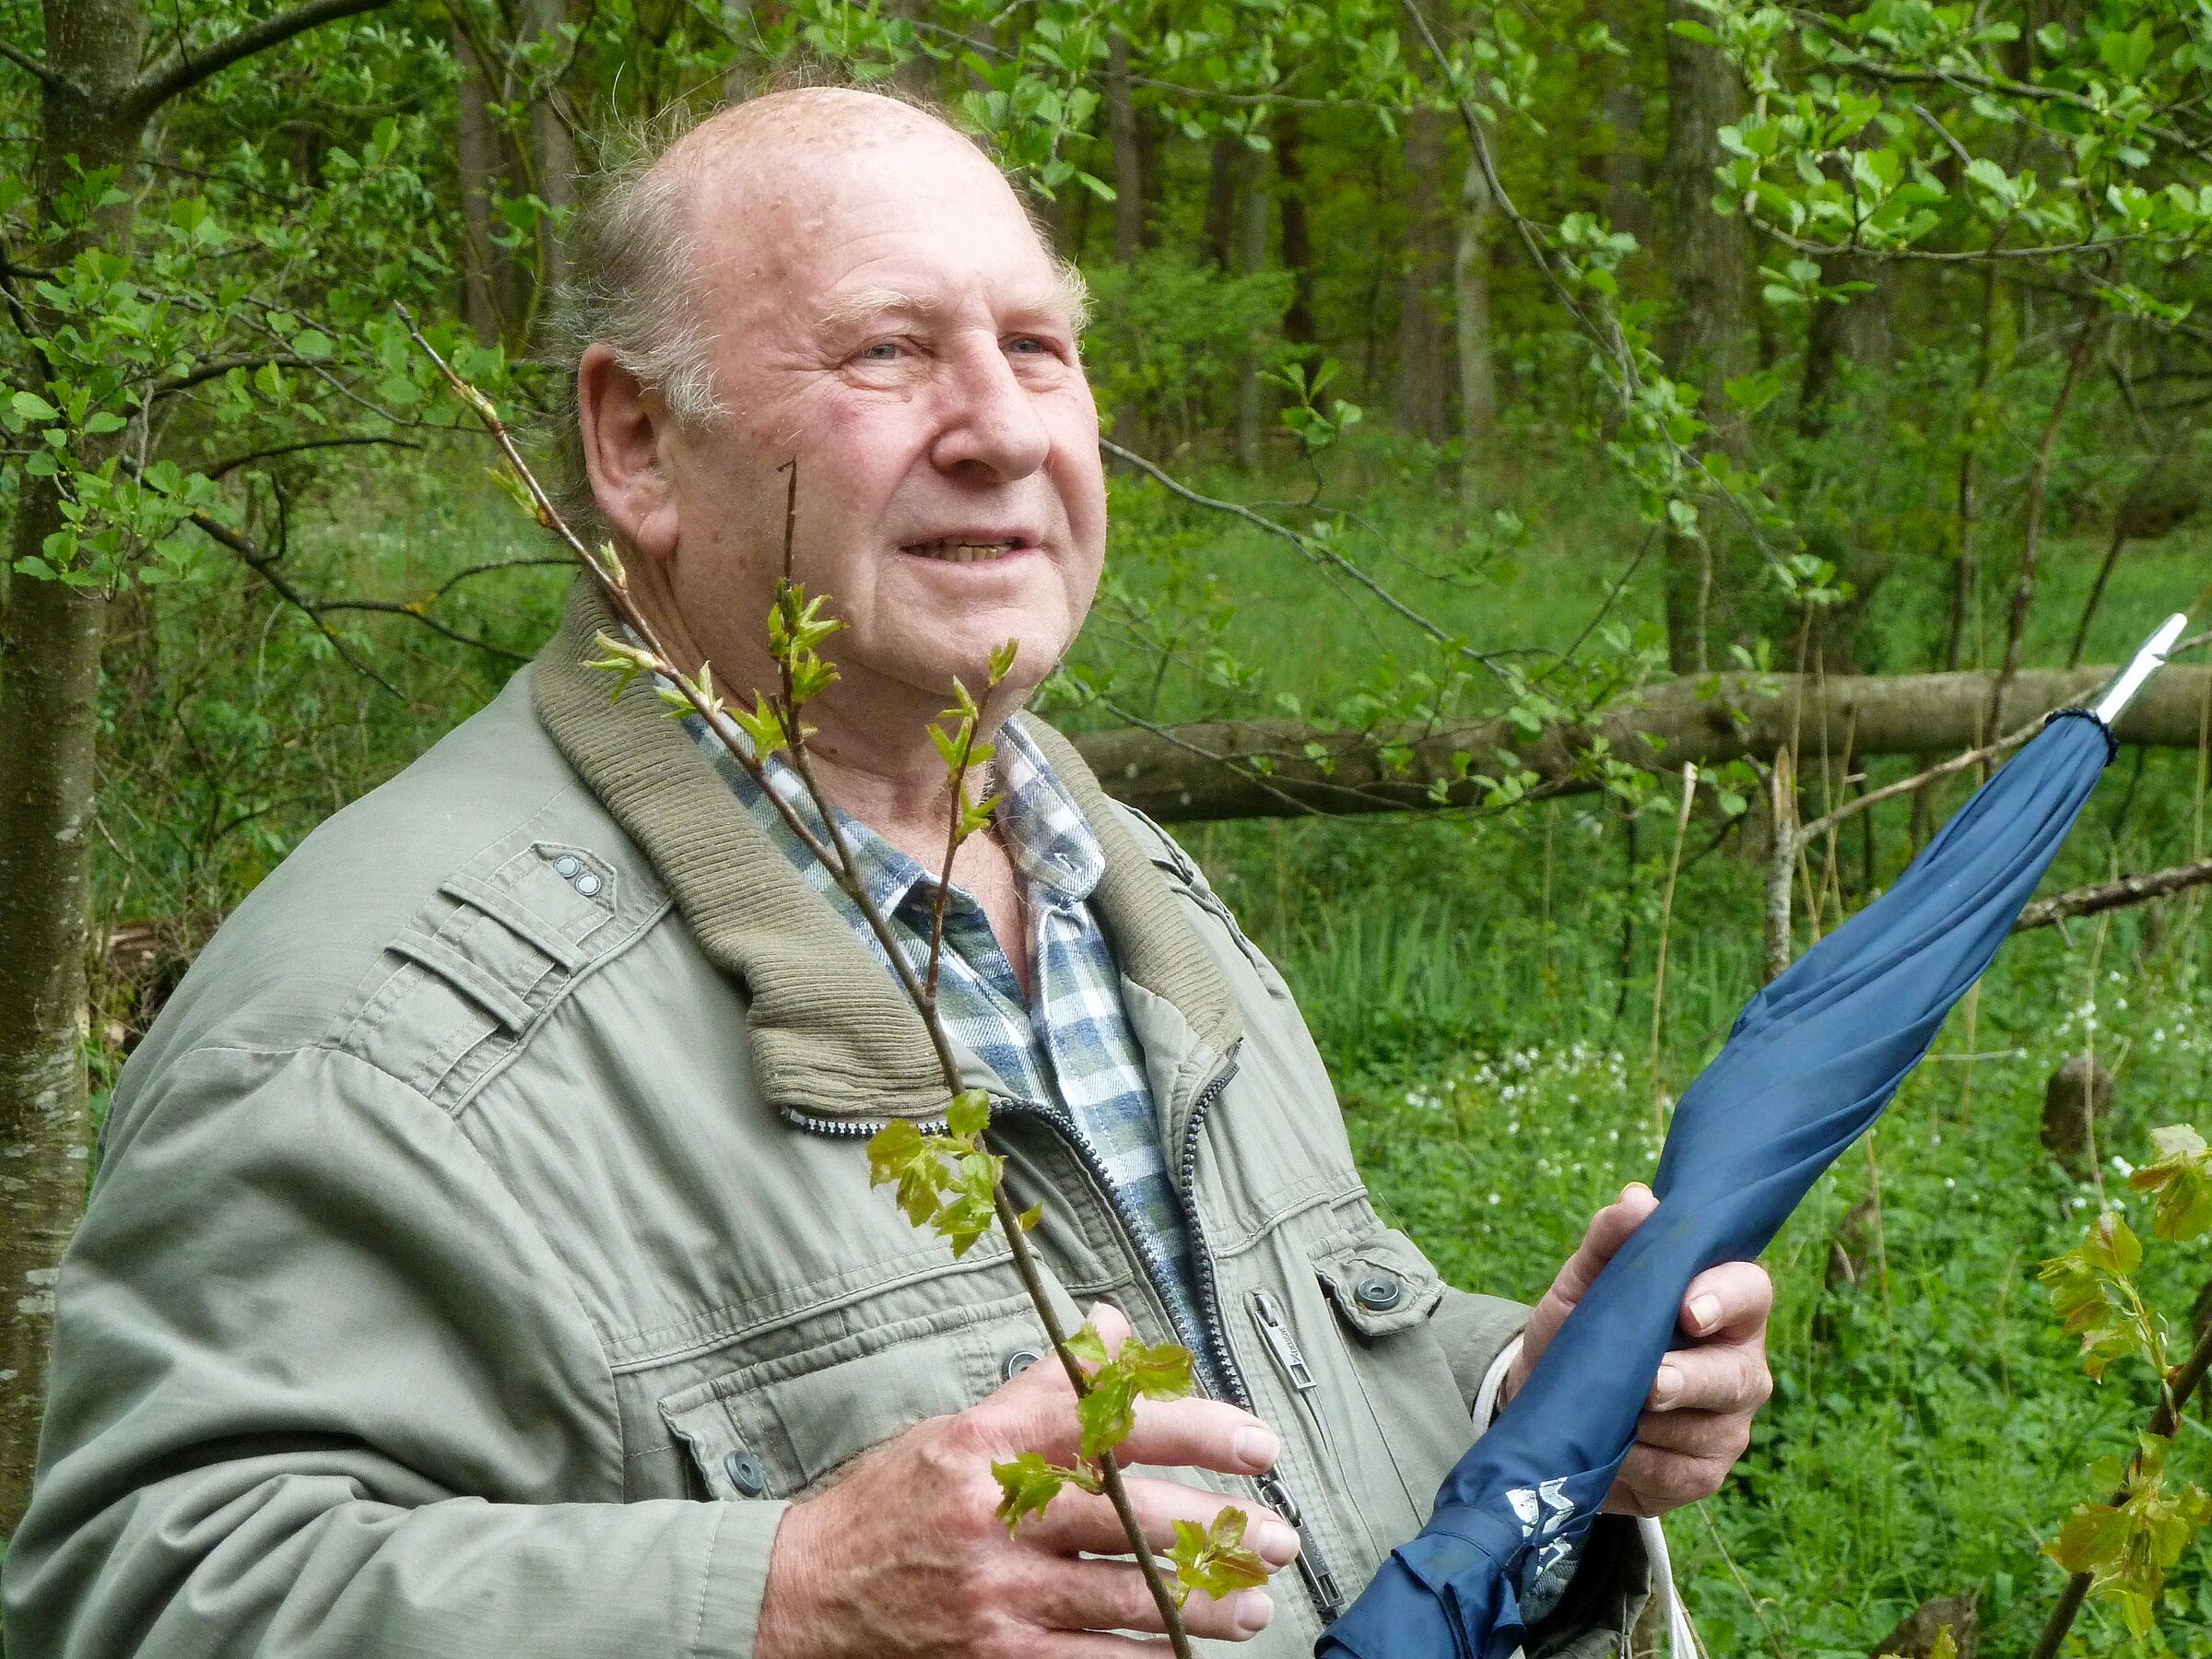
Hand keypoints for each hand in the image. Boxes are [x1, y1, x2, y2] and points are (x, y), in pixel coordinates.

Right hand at [755, 1303, 1301, 1657]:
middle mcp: (995, 1513)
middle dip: (1220, 1530)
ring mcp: (997, 1593)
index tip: (1258, 1443)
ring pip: (1127, 1598)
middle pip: (1134, 1515)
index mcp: (990, 1442)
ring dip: (1203, 1604)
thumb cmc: (888, 1506)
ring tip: (1251, 1604)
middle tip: (1278, 1537)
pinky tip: (1186, 1657)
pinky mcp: (994, 1658)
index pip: (1113, 1420)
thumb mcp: (958, 1428)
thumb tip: (1110, 1326)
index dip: (1197, 1429)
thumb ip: (1042, 1385)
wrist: (799, 1598)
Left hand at [1500, 1183, 1772, 1517]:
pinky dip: (1641, 1463)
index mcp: (1720, 1304)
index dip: (1724, 1298)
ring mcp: (1729, 1423)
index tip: (1686, 1309)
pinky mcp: (1707, 1472)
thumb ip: (1610, 1240)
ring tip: (1610, 1414)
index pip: (1750, 1290)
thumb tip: (1639, 1199)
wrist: (1550, 1405)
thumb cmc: (1582, 1329)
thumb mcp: (1584, 1282)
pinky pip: (1683, 1475)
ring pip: (1708, 1430)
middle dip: (1690, 1380)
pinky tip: (1617, 1451)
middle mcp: (1740, 1364)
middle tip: (1648, 1384)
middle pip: (1739, 1375)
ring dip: (1649, 1426)